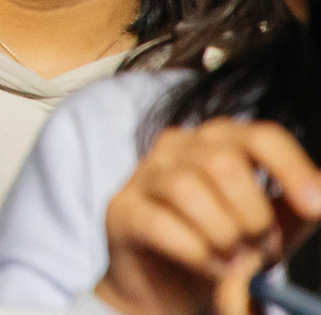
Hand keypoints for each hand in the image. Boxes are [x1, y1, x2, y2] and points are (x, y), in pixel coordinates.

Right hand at [97, 119, 320, 314]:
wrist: (169, 286)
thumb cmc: (224, 248)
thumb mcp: (271, 227)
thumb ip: (296, 210)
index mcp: (222, 140)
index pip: (260, 136)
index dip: (292, 168)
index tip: (315, 207)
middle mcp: (179, 146)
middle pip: (223, 162)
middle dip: (254, 216)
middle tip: (263, 250)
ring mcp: (144, 174)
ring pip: (188, 188)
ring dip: (224, 235)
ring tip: (235, 261)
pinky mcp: (121, 209)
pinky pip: (159, 223)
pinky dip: (196, 253)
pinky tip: (211, 268)